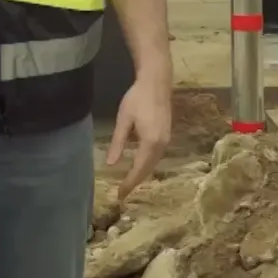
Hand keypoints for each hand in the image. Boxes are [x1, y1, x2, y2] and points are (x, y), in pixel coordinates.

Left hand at [106, 76, 171, 198]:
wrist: (156, 82)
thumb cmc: (137, 98)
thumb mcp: (124, 120)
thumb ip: (118, 142)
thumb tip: (111, 164)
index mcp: (150, 142)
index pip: (138, 169)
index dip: (129, 183)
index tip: (120, 195)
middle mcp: (162, 144)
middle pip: (148, 169)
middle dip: (136, 182)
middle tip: (122, 193)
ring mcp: (166, 140)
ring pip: (154, 163)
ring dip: (142, 174)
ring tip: (129, 183)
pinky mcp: (167, 135)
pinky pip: (157, 156)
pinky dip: (148, 165)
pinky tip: (139, 165)